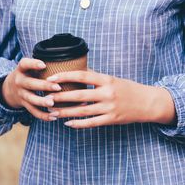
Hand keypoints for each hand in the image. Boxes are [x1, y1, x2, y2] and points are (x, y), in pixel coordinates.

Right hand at [1, 58, 64, 121]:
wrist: (9, 88)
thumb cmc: (27, 73)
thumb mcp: (28, 66)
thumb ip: (39, 64)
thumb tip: (64, 60)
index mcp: (21, 69)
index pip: (25, 64)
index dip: (33, 64)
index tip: (43, 65)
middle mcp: (19, 81)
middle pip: (31, 84)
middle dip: (44, 86)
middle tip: (58, 87)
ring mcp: (21, 94)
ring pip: (31, 100)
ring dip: (42, 102)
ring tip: (53, 103)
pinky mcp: (24, 105)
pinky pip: (33, 112)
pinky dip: (43, 115)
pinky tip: (54, 116)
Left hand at [45, 70, 176, 128]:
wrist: (147, 102)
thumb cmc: (127, 88)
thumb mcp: (112, 78)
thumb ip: (95, 76)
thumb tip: (77, 70)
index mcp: (106, 79)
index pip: (82, 75)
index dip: (65, 76)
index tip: (52, 78)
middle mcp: (107, 93)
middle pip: (79, 94)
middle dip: (61, 97)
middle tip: (46, 98)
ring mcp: (109, 107)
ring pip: (82, 111)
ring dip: (65, 112)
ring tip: (52, 112)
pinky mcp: (111, 119)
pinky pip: (91, 123)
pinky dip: (78, 124)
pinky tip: (68, 123)